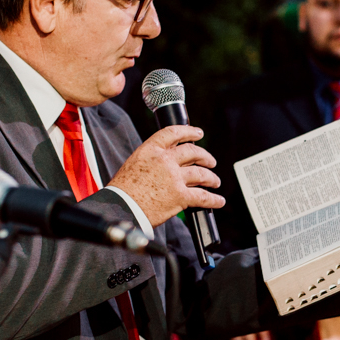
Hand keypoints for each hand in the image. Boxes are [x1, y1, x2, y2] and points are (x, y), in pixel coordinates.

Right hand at [108, 125, 222, 226]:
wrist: (121, 207)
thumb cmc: (123, 190)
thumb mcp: (134, 163)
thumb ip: (152, 159)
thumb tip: (166, 162)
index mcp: (151, 149)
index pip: (174, 133)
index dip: (189, 132)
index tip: (198, 133)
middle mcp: (165, 160)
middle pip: (192, 152)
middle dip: (205, 156)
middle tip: (210, 161)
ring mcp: (175, 177)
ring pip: (201, 174)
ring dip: (211, 178)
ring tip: (215, 181)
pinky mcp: (181, 196)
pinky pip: (203, 196)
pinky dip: (213, 199)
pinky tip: (218, 201)